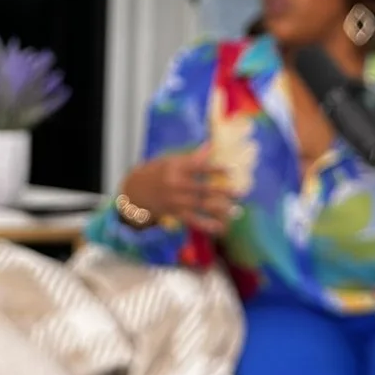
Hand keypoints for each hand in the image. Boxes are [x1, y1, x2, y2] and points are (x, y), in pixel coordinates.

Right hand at [119, 146, 234, 235]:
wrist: (134, 192)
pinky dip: (207, 225)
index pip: (199, 167)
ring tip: (235, 210)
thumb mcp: (170, 160)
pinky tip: (221, 228)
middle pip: (203, 188)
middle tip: (240, 192)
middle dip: (223, 191)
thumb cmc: (156, 172)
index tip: (233, 171)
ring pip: (201, 206)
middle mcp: (175, 183)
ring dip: (219, 209)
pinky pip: (193, 220)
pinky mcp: (174, 213)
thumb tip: (212, 146)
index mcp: (175, 167)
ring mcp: (175, 200)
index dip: (217, 169)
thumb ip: (192, 157)